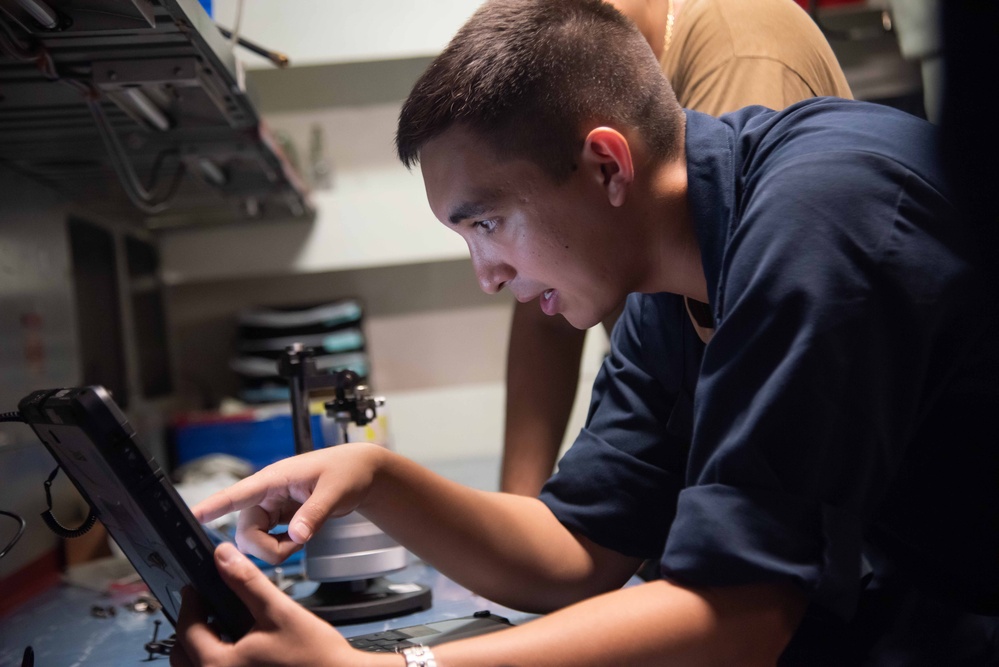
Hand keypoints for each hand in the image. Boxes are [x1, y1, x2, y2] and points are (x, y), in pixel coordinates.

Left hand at [170, 542, 360, 666]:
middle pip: (184, 655)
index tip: (194, 587)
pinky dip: (219, 661)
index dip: (189, 602)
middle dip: (191, 628)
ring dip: (203, 648)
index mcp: (218, 666)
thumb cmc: (316, 657)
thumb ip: (246, 582)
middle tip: (206, 606)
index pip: (186, 629)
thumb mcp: (279, 611)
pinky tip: (241, 649)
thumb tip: (223, 557)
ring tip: (224, 627)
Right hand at [192, 444, 383, 563]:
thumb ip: (314, 514)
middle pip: (245, 532)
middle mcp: (266, 494)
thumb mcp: (334, 492)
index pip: (238, 493)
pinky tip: (300, 537)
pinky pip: (268, 542)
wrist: (360, 474)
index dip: (214, 505)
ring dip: (276, 548)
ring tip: (304, 536)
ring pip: (254, 541)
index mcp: (274, 479)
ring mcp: (271, 507)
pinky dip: (282, 547)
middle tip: (298, 543)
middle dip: (267, 547)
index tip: (192, 515)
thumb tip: (296, 536)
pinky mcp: (278, 519)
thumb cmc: (346, 471)